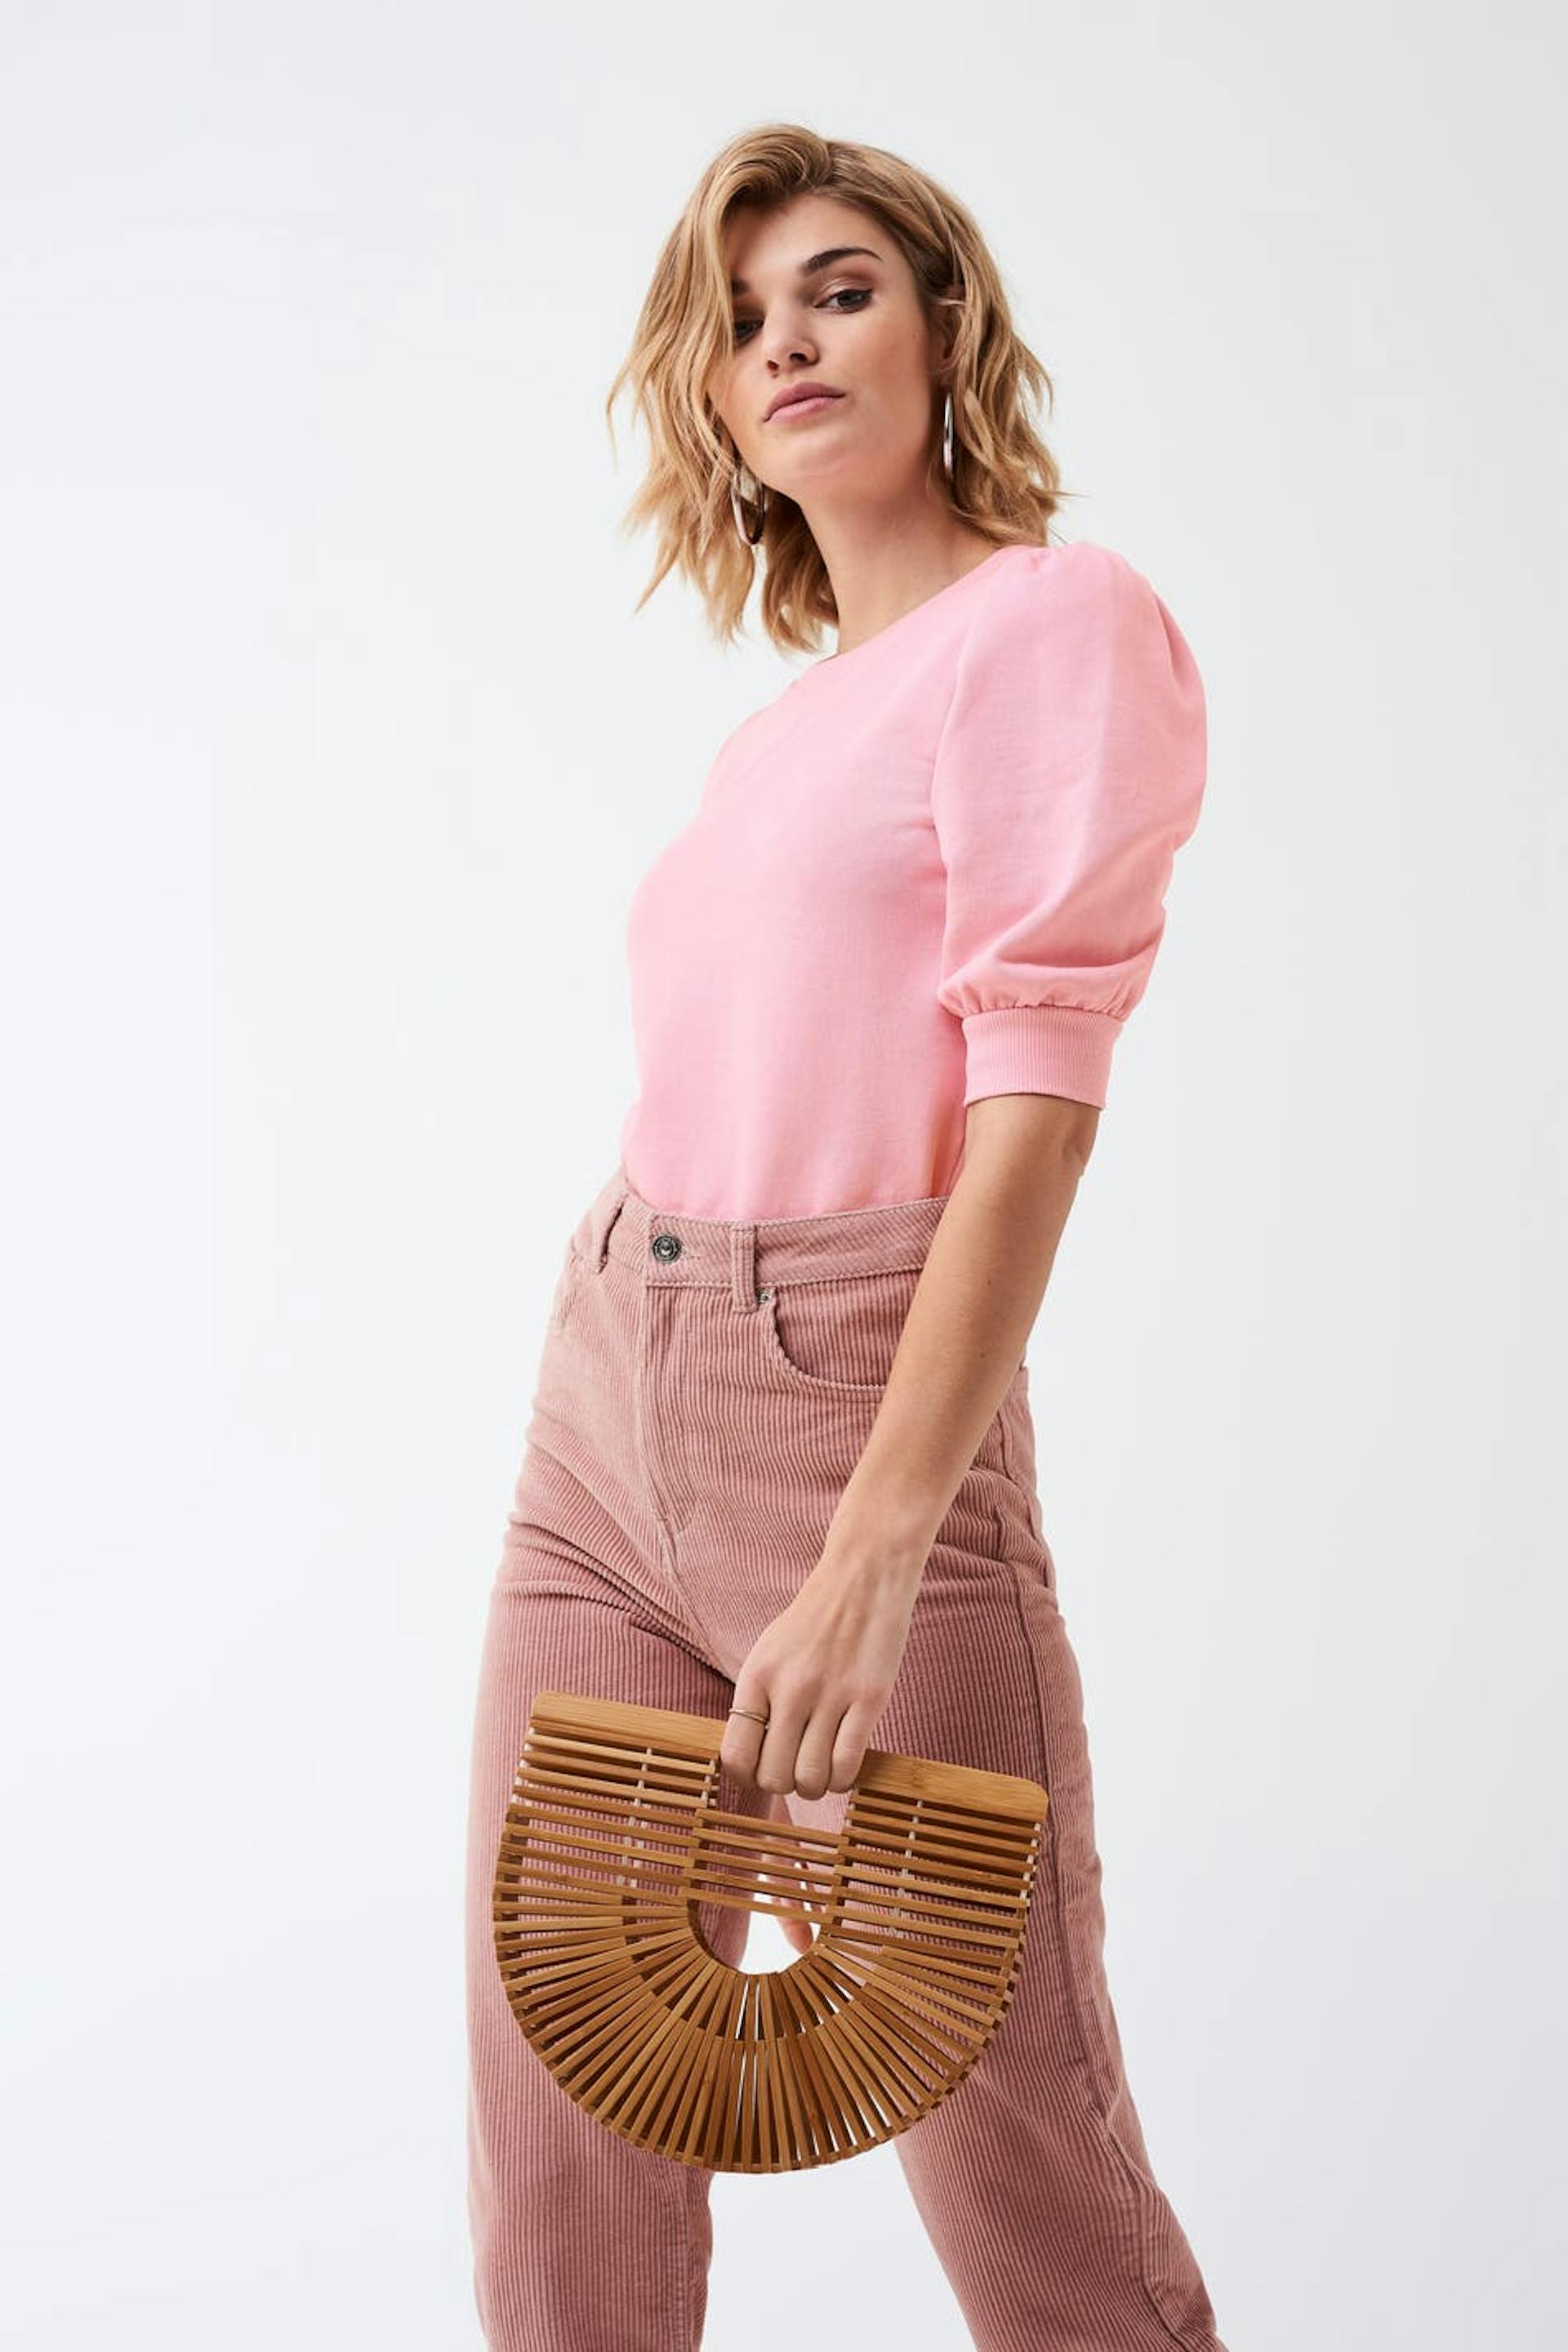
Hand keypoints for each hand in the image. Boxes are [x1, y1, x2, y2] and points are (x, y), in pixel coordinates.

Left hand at [721, 1546, 922, 1807]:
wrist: (863, 1577)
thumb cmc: (815, 1620)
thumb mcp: (770, 1653)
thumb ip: (758, 1700)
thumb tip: (749, 1757)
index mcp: (758, 1676)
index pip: (736, 1756)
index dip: (748, 1778)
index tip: (763, 1772)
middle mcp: (790, 1688)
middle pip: (774, 1777)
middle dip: (785, 1785)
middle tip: (797, 1769)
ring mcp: (830, 1694)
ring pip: (811, 1780)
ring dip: (816, 1786)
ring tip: (822, 1769)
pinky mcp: (869, 1698)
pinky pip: (848, 1765)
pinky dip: (844, 1779)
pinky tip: (844, 1765)